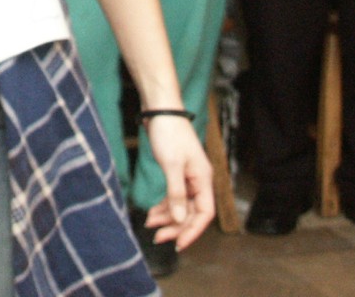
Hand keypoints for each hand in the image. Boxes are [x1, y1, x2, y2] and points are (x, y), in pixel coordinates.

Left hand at [142, 115, 214, 250]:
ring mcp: (188, 177)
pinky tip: (152, 212)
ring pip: (181, 206)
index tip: (178, 243)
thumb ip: (176, 193)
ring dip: (167, 217)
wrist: (160, 110)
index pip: (204, 213)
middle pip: (192, 212)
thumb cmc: (169, 133)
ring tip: (150, 224)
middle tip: (158, 237)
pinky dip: (163, 206)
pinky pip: (173, 196)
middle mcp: (199, 180)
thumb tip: (178, 218)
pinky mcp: (176, 173)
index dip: (192, 230)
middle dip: (176, 226)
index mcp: (203, 179)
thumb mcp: (171, 165)